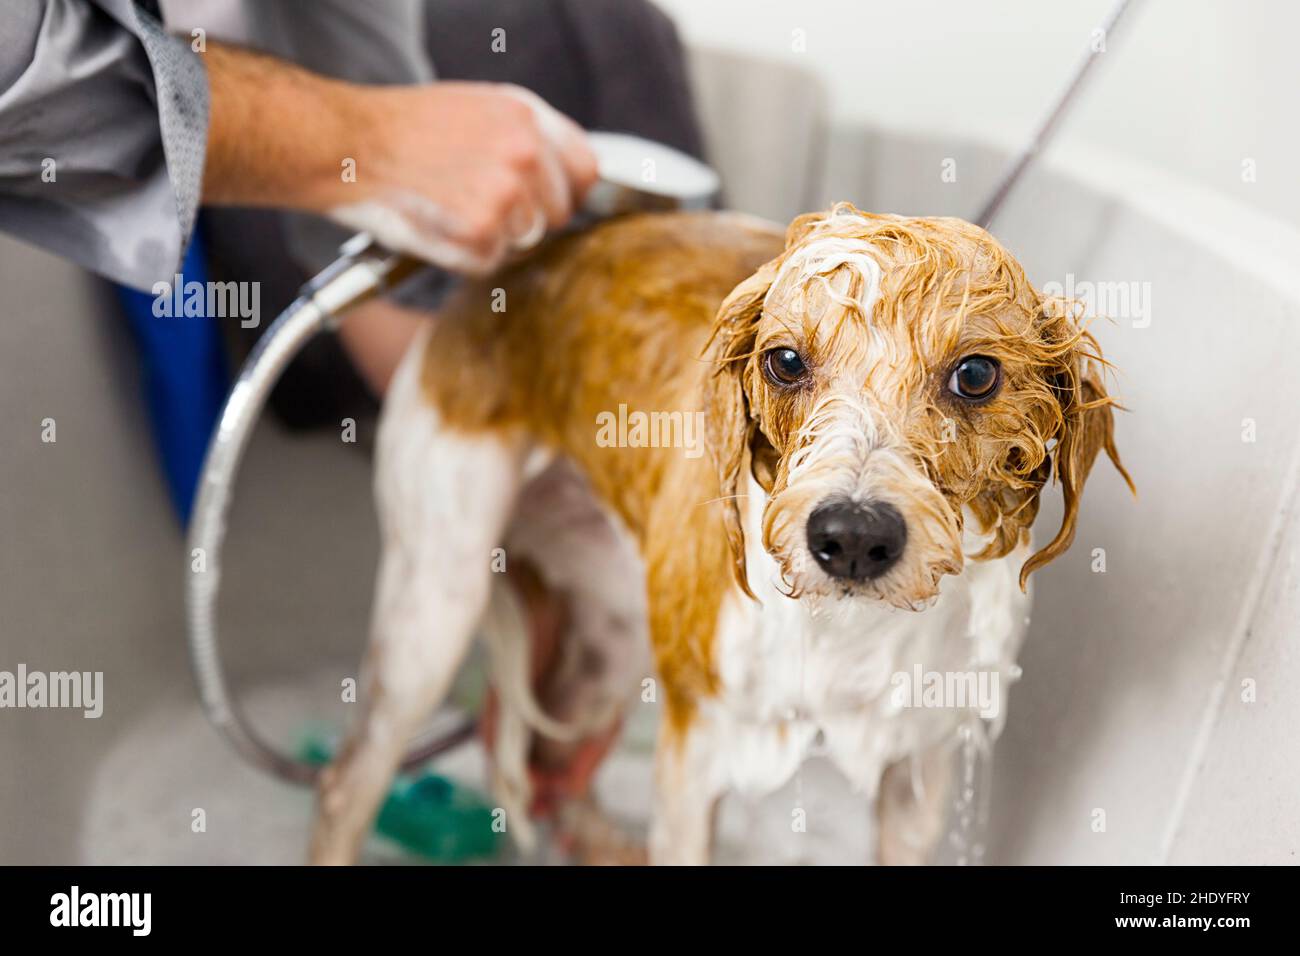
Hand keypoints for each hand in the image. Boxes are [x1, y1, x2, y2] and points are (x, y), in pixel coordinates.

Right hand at [202, 45, 597, 274]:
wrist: (347, 144)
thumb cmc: (400, 129)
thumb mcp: (477, 109)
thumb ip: (525, 138)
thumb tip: (559, 175)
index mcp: (525, 115)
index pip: (585, 169)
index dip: (566, 192)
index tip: (547, 203)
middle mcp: (524, 151)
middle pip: (557, 215)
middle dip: (523, 221)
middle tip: (473, 206)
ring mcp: (506, 193)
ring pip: (524, 244)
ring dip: (490, 240)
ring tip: (448, 209)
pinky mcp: (482, 232)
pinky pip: (489, 264)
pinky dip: (461, 257)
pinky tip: (436, 226)